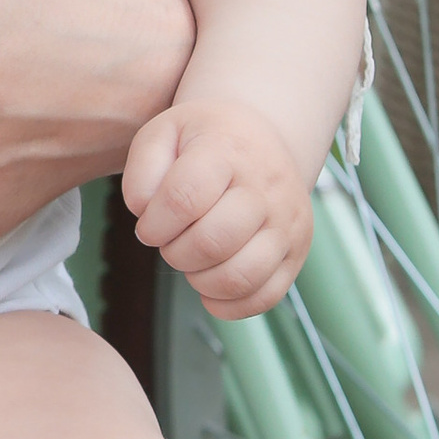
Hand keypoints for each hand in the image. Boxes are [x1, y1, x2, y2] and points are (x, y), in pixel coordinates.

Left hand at [122, 95, 313, 316]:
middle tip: (171, 240)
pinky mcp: (297, 251)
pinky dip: (229, 304)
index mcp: (227, 150)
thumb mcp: (162, 133)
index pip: (183, 199)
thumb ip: (142, 171)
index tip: (148, 225)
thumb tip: (145, 213)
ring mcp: (288, 222)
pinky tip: (210, 285)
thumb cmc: (201, 140)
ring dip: (200, 281)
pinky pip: (265, 297)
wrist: (260, 137)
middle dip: (174, 252)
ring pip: (240, 277)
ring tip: (192, 260)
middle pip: (211, 243)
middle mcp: (266, 187)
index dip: (153, 223)